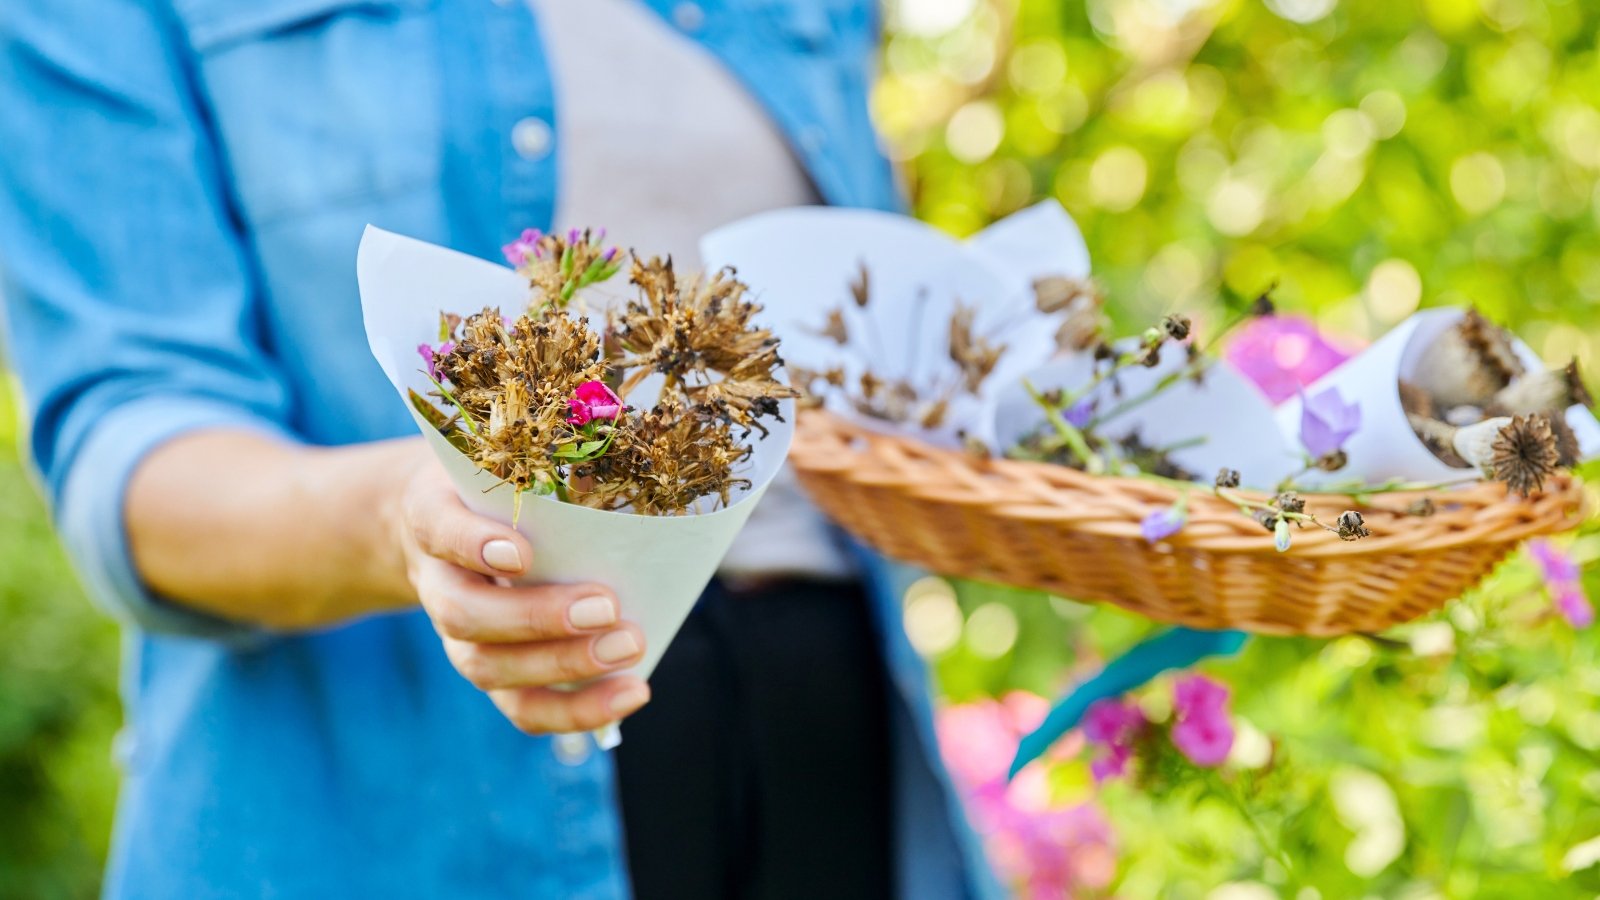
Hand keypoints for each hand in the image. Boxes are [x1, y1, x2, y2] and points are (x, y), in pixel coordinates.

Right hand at [394, 458, 650, 734]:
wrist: (445, 527)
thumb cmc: (494, 489)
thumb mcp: (501, 464)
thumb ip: (537, 469)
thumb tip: (625, 460)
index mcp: (431, 519)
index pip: (439, 529)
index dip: (473, 544)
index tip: (521, 551)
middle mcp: (438, 584)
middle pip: (465, 615)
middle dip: (537, 618)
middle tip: (606, 606)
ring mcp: (461, 637)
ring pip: (490, 668)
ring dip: (563, 665)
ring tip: (628, 647)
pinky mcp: (493, 673)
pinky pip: (522, 707)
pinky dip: (576, 709)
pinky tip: (631, 692)